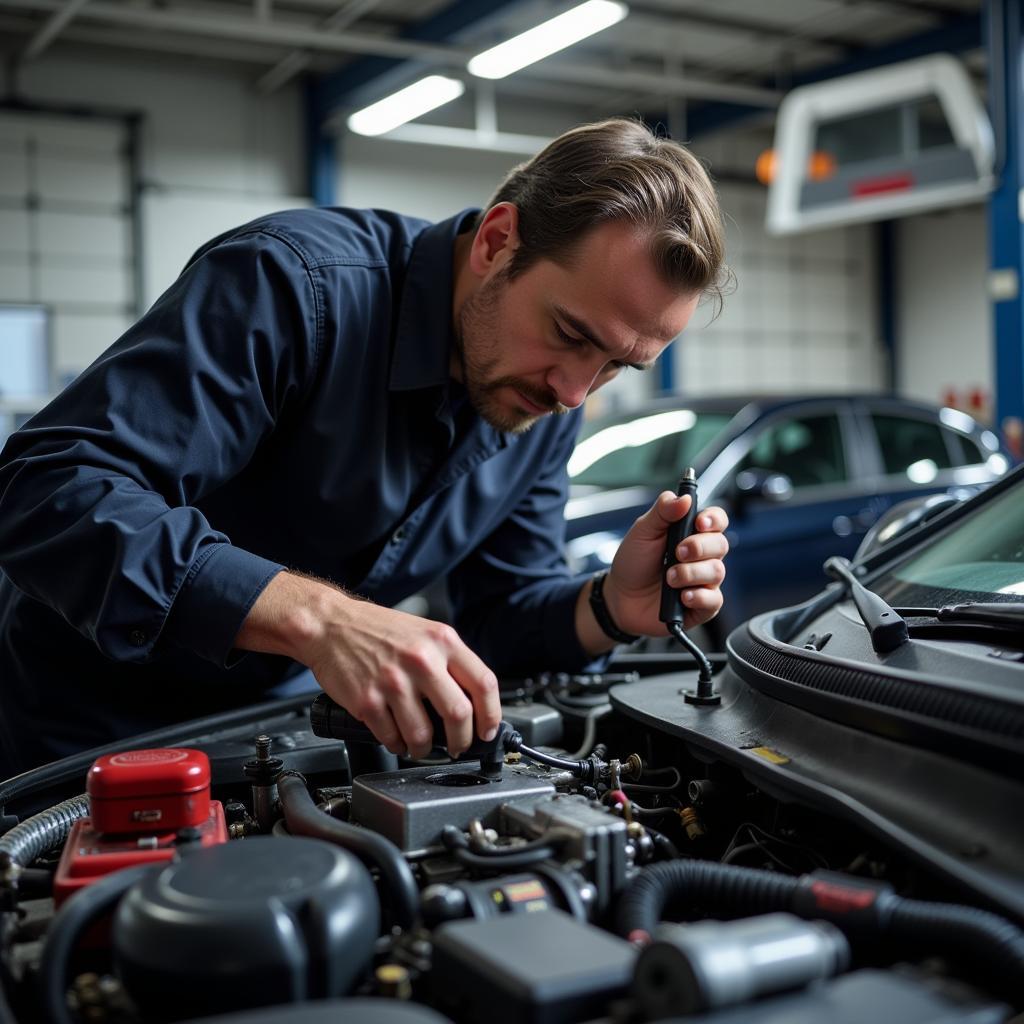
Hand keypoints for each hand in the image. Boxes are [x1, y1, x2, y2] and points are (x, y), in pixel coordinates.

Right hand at [236, 572, 500, 758]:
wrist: (330, 624)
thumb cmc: (377, 630)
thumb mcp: (425, 633)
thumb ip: (450, 662)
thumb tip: (472, 703)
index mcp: (442, 641)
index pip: (484, 683)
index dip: (492, 715)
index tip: (487, 731)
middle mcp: (421, 660)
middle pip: (459, 714)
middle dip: (462, 741)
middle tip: (457, 746)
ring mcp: (393, 682)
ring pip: (424, 735)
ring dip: (425, 749)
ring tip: (422, 746)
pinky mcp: (368, 701)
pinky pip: (392, 738)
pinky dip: (397, 745)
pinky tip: (396, 738)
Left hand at [603, 493, 728, 637]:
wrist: (620, 597)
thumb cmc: (633, 562)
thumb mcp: (642, 532)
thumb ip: (662, 511)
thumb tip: (684, 497)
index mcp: (690, 533)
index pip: (717, 520)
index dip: (713, 520)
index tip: (699, 523)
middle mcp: (702, 556)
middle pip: (721, 544)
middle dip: (699, 547)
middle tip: (676, 553)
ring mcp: (703, 580)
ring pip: (717, 571)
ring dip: (691, 573)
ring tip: (669, 578)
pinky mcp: (702, 605)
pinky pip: (714, 599)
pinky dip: (698, 596)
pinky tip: (682, 596)